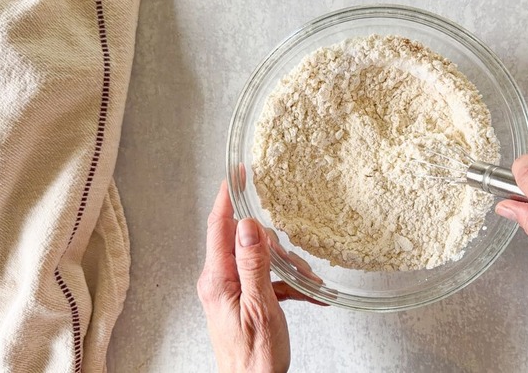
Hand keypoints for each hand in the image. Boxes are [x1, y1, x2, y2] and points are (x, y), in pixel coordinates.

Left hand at [197, 180, 314, 372]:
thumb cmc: (254, 358)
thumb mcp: (260, 307)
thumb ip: (254, 265)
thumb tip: (249, 227)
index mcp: (217, 279)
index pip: (219, 225)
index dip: (228, 196)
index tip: (237, 173)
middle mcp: (220, 281)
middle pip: (245, 240)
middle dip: (275, 244)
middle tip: (296, 261)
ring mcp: (232, 290)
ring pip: (261, 259)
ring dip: (288, 267)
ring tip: (308, 285)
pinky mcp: (245, 299)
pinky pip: (268, 279)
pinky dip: (289, 283)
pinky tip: (310, 294)